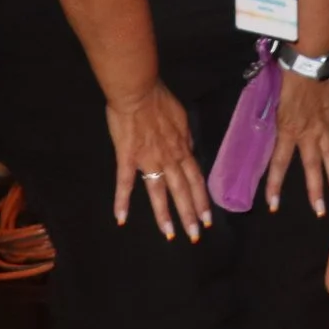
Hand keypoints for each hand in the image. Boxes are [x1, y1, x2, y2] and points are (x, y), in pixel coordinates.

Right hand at [107, 85, 211, 241]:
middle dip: (190, 215)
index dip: (202, 200)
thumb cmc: (160, 100)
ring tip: (170, 235)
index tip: (208, 218)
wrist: (138, 91)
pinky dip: (122, 201)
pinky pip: (125, 183)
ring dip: (165, 215)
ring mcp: (148, 160)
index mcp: (182, 149)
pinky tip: (121, 219)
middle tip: (196, 236)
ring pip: (160, 193)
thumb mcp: (182, 118)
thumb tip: (188, 151)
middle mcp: (169, 158)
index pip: (196, 180)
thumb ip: (184, 138)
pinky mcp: (127, 158)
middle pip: (183, 191)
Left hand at [266, 70, 328, 215]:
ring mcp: (325, 123)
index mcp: (288, 130)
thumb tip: (260, 134)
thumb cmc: (284, 78)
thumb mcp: (268, 101)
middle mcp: (308, 132)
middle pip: (312, 166)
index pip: (280, 164)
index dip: (276, 185)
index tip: (273, 206)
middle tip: (320, 211)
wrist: (308, 61)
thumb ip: (266, 119)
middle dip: (315, 190)